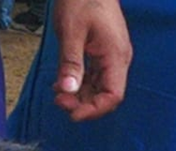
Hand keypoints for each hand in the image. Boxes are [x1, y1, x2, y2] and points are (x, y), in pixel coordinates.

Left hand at [50, 0, 132, 120]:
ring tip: (58, 93)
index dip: (93, 110)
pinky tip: (63, 84)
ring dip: (79, 96)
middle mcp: (117, 59)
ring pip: (99, 89)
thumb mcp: (71, 33)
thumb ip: (70, 63)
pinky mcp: (102, 54)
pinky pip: (94, 77)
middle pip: (106, 96)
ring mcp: (111, 56)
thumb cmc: (82, 0)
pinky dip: (79, 85)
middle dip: (83, 104)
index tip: (71, 113)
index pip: (113, 96)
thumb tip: (68, 90)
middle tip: (58, 100)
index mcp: (115, 55)